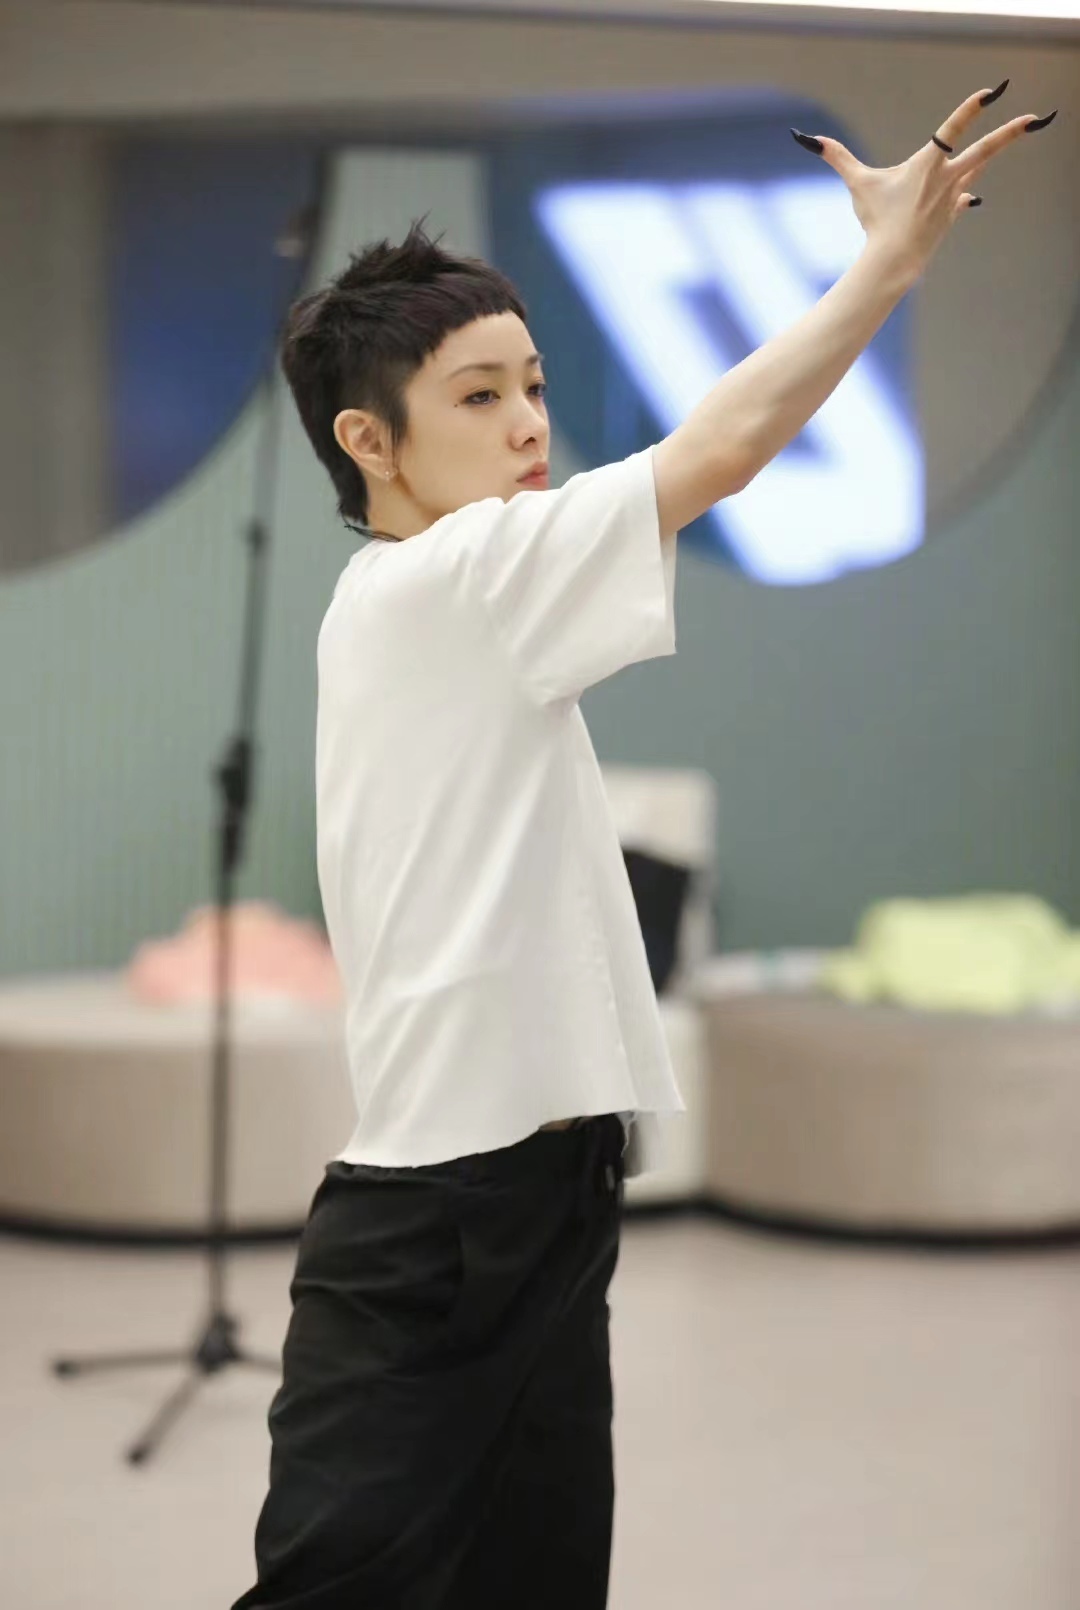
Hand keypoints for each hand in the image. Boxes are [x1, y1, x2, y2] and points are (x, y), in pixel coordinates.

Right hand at [791, 85, 1056, 281]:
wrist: (895, 260)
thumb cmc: (876, 220)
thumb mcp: (858, 184)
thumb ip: (837, 157)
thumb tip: (806, 139)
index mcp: (927, 164)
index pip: (953, 129)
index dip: (971, 109)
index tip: (989, 93)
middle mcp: (947, 178)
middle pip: (986, 150)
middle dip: (1011, 132)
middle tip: (1035, 118)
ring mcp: (954, 196)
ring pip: (977, 168)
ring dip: (989, 153)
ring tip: (1014, 135)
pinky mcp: (953, 213)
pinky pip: (962, 197)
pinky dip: (961, 195)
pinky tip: (964, 197)